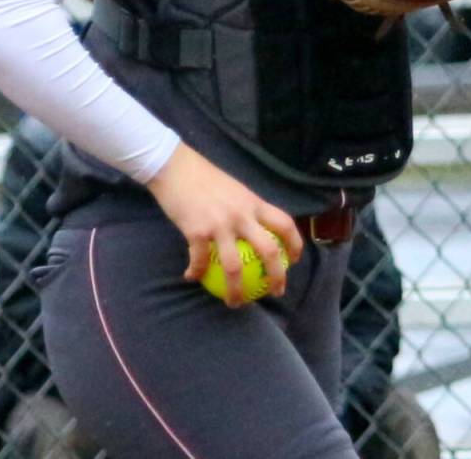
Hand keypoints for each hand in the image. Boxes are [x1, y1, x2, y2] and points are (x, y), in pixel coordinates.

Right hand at [146, 142, 303, 307]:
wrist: (175, 168)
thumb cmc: (205, 178)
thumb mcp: (234, 190)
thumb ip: (245, 208)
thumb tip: (252, 230)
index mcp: (253, 203)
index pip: (284, 223)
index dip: (295, 243)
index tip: (295, 260)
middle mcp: (241, 214)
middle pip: (269, 250)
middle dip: (277, 276)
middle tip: (276, 292)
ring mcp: (220, 224)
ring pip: (234, 267)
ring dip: (236, 291)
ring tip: (235, 303)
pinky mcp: (197, 231)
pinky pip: (200, 261)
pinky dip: (197, 272)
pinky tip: (192, 276)